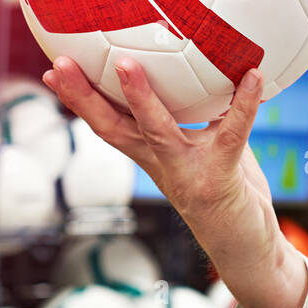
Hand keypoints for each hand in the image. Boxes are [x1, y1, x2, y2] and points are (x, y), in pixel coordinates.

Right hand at [42, 55, 307, 307]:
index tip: (53, 69)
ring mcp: (187, 172)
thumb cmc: (225, 188)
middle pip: (112, 127)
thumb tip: (204, 60)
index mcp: (152, 153)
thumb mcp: (204, 142)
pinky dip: (245, 104)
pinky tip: (254, 76)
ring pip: (156, 131)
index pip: (107, 121)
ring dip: (140, 99)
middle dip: (84, 96)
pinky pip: (232, 134)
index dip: (79, 98)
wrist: (246, 247)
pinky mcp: (220, 179)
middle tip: (62, 64)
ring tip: (127, 65)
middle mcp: (161, 163)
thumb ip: (198, 110)